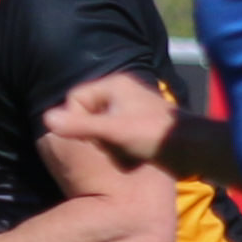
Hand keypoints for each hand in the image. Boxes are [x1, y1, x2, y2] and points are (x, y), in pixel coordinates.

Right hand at [39, 75, 173, 169]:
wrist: (194, 149)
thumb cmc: (155, 135)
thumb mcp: (115, 132)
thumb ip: (81, 126)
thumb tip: (46, 119)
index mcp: (114, 85)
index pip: (75, 99)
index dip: (76, 121)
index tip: (89, 140)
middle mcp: (121, 92)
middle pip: (87, 113)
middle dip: (90, 133)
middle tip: (102, 149)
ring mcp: (130, 107)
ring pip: (100, 126)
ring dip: (103, 141)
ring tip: (115, 154)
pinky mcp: (139, 123)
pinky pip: (114, 133)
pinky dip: (115, 145)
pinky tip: (124, 157)